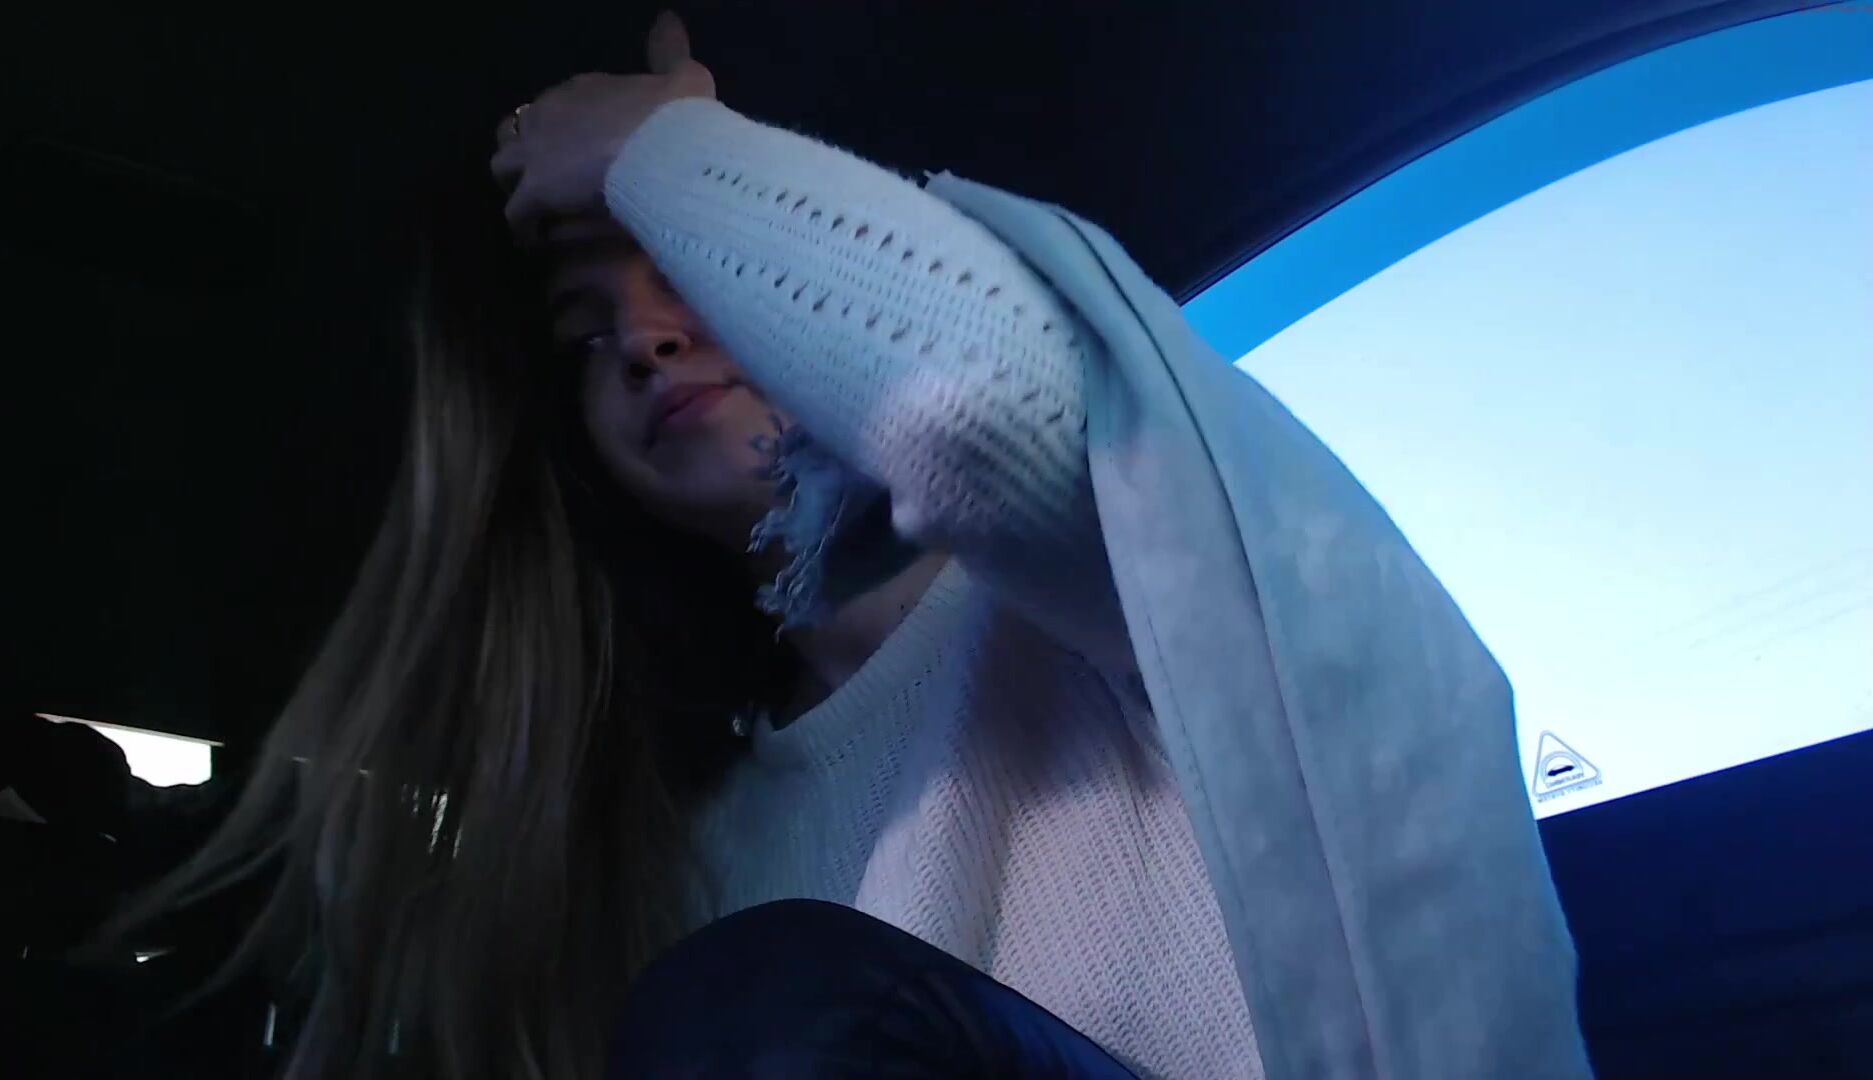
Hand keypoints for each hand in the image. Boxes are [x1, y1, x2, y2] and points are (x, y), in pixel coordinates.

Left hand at [491, 10, 715, 241]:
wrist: (665, 151)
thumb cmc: (676, 116)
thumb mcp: (680, 75)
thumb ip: (669, 52)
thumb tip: (669, 21)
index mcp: (583, 89)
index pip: (557, 104)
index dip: (564, 129)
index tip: (578, 150)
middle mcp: (550, 114)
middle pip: (516, 129)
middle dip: (525, 152)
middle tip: (546, 178)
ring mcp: (537, 153)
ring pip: (503, 167)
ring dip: (517, 187)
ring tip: (536, 210)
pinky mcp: (535, 191)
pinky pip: (515, 214)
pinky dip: (524, 227)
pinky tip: (537, 240)